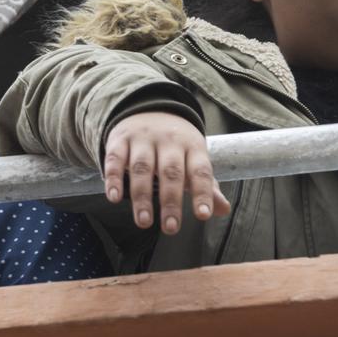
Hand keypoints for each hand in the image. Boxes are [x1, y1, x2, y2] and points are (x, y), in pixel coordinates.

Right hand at [103, 112, 230, 233]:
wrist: (148, 108)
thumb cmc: (175, 146)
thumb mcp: (194, 159)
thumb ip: (207, 186)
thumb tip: (223, 210)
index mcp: (192, 146)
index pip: (200, 171)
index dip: (202, 193)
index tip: (203, 215)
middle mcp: (168, 141)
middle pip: (170, 172)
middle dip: (171, 201)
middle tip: (170, 228)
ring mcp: (143, 139)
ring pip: (142, 167)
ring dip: (142, 196)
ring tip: (144, 222)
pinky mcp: (120, 139)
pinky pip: (115, 158)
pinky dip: (113, 178)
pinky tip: (114, 198)